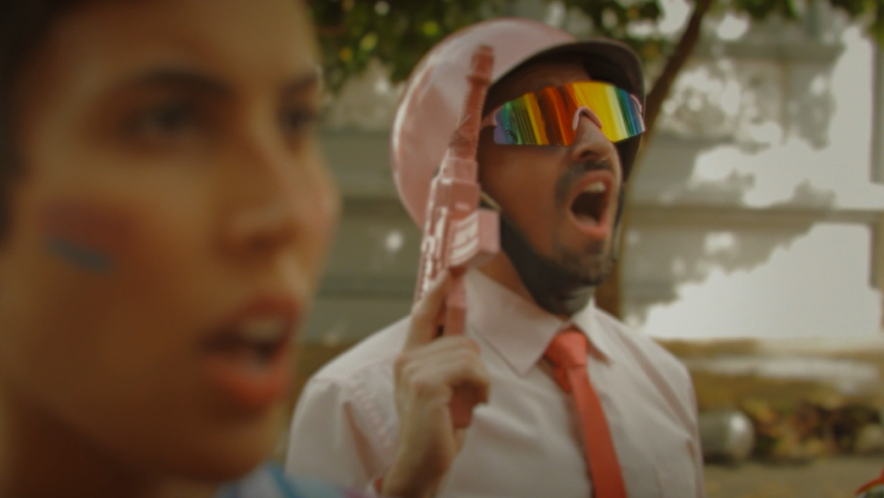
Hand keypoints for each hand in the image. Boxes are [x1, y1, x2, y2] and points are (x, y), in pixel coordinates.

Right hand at [381, 272, 489, 497]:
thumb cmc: (436, 429)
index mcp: (408, 359)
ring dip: (480, 380)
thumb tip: (464, 340)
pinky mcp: (425, 384)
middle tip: (468, 395)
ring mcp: (413, 371)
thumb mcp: (441, 389)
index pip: (421, 317)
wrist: (422, 463)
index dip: (436, 294)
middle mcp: (406, 360)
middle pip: (461, 340)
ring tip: (470, 402)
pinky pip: (471, 368)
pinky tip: (474, 405)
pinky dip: (482, 387)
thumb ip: (446, 362)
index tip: (448, 273)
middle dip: (475, 368)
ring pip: (468, 353)